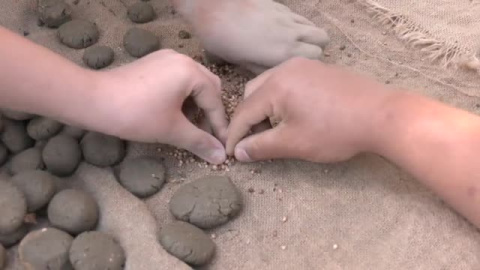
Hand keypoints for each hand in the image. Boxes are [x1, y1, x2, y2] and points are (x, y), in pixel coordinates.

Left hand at [89, 50, 227, 163]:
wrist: (93, 100)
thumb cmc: (136, 114)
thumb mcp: (172, 130)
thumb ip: (200, 142)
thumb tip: (221, 156)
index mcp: (190, 71)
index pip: (214, 101)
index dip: (219, 126)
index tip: (222, 146)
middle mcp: (182, 59)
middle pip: (208, 86)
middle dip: (210, 112)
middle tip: (207, 134)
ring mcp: (166, 58)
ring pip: (193, 82)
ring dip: (196, 104)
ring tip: (189, 126)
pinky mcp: (153, 63)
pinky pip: (178, 78)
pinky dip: (182, 96)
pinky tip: (174, 113)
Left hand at [174, 0, 328, 73]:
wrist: (215, 6)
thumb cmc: (223, 39)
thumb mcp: (241, 63)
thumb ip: (262, 70)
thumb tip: (274, 75)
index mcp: (283, 54)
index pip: (314, 60)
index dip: (307, 66)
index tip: (298, 71)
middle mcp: (292, 36)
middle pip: (322, 43)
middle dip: (315, 51)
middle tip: (300, 58)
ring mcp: (289, 19)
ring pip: (316, 28)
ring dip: (312, 37)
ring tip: (298, 44)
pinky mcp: (282, 7)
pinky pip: (302, 18)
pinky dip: (302, 26)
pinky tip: (286, 31)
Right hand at [226, 57, 391, 161]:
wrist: (381, 115)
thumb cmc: (335, 131)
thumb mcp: (294, 143)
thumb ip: (261, 147)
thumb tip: (239, 152)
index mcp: (276, 85)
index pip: (244, 112)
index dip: (235, 135)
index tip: (231, 153)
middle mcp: (285, 69)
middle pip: (253, 94)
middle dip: (249, 118)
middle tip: (254, 141)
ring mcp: (303, 66)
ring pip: (270, 85)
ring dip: (265, 107)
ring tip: (274, 129)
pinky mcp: (318, 69)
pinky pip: (288, 81)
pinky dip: (281, 98)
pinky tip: (293, 115)